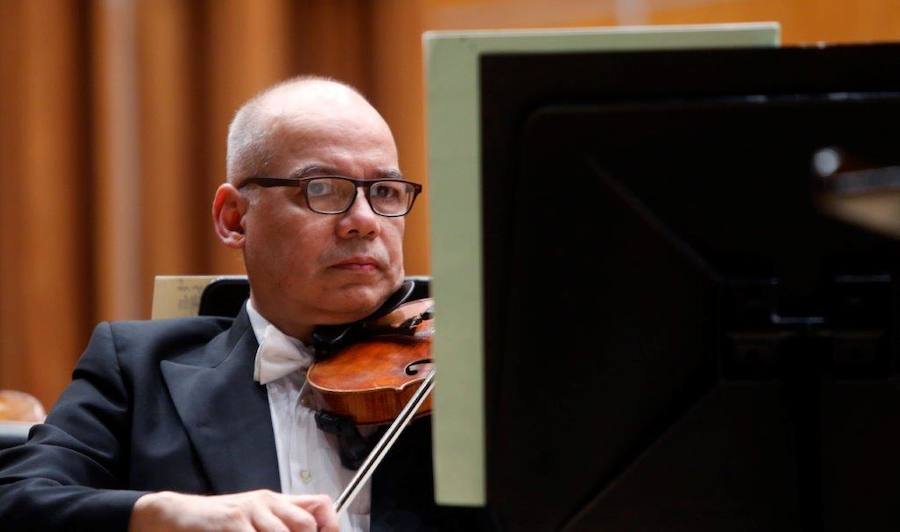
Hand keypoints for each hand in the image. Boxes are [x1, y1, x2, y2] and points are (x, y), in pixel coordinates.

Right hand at [129, 490, 338, 531]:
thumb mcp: (255, 518)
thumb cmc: (218, 522)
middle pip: (306, 523)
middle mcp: (267, 501)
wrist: (177, 515)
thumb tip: (316, 528)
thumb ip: (283, 520)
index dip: (330, 527)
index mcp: (277, 501)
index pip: (321, 506)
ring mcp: (249, 510)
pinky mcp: (231, 520)